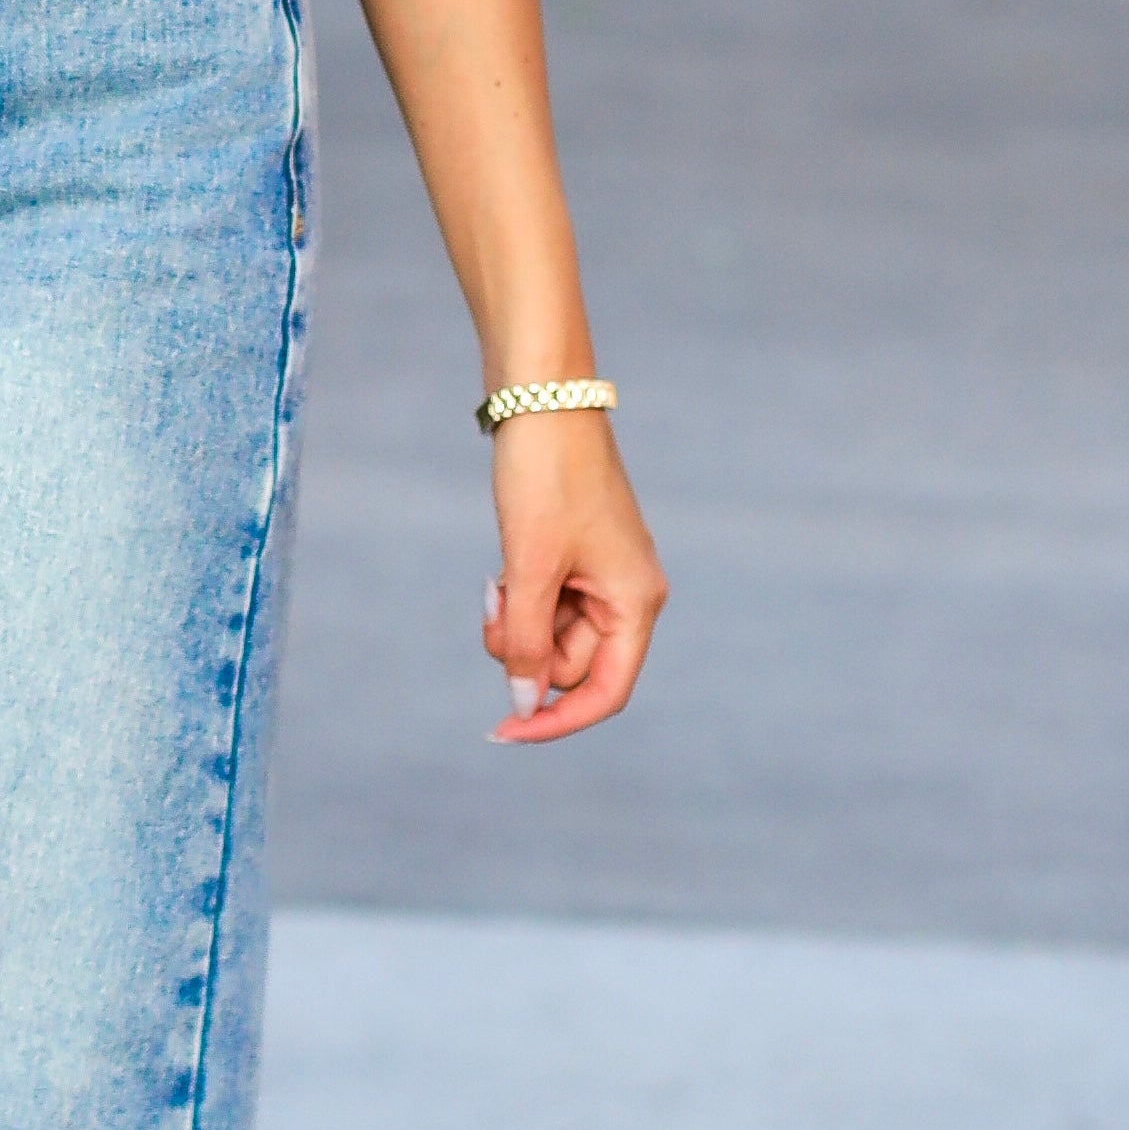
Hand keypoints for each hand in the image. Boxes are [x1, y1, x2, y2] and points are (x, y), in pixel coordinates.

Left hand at [483, 411, 666, 746]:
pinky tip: (504, 564)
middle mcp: (628, 594)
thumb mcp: (529, 567)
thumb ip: (524, 641)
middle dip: (523, 648)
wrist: (541, 398)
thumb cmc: (545, 478)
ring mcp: (603, 574)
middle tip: (491, 603)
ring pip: (551, 633)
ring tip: (497, 576)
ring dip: (515, 620)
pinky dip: (519, 594)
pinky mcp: (577, 555)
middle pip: (571, 664)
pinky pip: (545, 601)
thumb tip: (523, 706)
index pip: (604, 692)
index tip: (502, 731)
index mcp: (636, 602)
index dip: (555, 720)